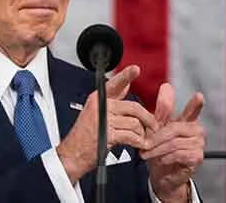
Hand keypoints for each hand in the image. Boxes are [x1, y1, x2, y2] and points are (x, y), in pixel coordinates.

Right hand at [57, 65, 158, 183]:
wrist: (72, 155)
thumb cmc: (84, 136)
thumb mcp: (95, 112)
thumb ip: (113, 98)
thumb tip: (127, 84)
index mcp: (98, 99)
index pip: (115, 84)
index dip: (126, 75)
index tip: (136, 69)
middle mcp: (100, 107)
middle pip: (133, 107)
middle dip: (147, 118)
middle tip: (153, 126)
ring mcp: (103, 120)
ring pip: (134, 123)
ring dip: (141, 133)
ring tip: (141, 139)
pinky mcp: (107, 135)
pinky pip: (130, 135)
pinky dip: (139, 142)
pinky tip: (140, 144)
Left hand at [141, 83, 204, 202]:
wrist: (162, 174)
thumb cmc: (160, 149)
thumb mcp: (157, 128)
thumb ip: (162, 109)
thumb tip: (166, 86)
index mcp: (188, 120)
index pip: (194, 109)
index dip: (196, 104)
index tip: (199, 96)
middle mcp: (197, 130)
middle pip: (173, 129)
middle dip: (156, 138)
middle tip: (144, 146)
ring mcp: (199, 144)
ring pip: (174, 143)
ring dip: (157, 150)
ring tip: (148, 155)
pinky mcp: (197, 157)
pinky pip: (177, 154)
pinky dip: (165, 158)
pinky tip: (160, 160)